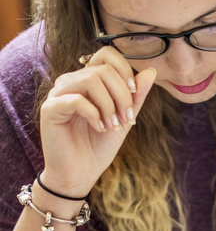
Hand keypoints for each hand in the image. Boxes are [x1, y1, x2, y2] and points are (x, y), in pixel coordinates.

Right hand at [39, 47, 155, 197]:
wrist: (79, 174)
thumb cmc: (98, 148)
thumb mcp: (123, 120)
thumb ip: (135, 98)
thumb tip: (150, 71)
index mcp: (88, 80)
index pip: (107, 55)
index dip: (125, 71)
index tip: (135, 95)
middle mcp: (71, 82)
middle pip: (102, 69)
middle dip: (122, 94)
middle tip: (126, 119)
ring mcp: (58, 93)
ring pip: (90, 80)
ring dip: (109, 105)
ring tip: (113, 127)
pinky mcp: (50, 109)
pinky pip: (76, 99)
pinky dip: (94, 114)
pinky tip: (100, 129)